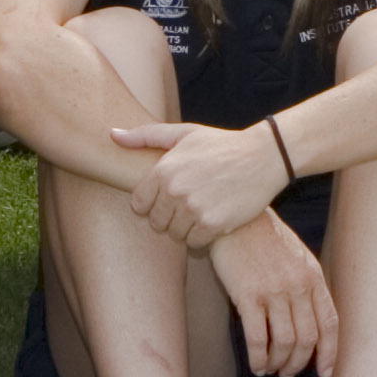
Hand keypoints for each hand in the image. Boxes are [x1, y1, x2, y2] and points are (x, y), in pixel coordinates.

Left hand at [113, 118, 288, 249]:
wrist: (264, 156)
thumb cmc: (221, 144)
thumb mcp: (184, 133)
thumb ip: (145, 136)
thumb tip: (111, 134)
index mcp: (163, 170)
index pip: (138, 204)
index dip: (152, 204)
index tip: (169, 198)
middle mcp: (175, 190)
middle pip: (156, 222)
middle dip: (170, 217)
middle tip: (190, 203)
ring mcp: (194, 209)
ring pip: (176, 235)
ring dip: (187, 227)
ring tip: (203, 209)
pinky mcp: (213, 225)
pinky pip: (195, 243)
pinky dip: (203, 236)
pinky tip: (214, 219)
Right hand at [209, 210, 338, 376]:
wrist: (236, 217)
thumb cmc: (265, 238)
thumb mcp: (298, 257)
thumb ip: (307, 285)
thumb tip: (311, 320)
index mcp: (313, 276)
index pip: (329, 323)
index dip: (329, 352)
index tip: (323, 372)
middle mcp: (298, 286)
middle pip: (308, 338)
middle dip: (299, 363)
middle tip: (288, 374)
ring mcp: (273, 291)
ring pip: (284, 342)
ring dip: (278, 363)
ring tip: (271, 370)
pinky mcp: (247, 296)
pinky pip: (257, 338)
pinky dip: (259, 358)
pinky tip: (255, 365)